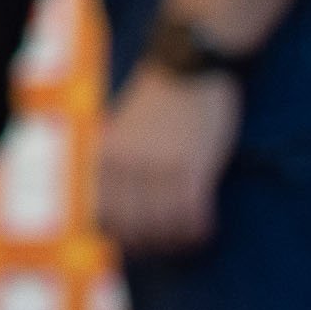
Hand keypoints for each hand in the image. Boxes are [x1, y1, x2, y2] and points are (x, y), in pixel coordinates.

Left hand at [95, 67, 242, 253]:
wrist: (188, 63)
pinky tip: (206, 227)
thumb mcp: (123, 134)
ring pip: (165, 228)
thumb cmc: (160, 102)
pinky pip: (192, 216)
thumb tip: (116, 219)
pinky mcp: (192, 165)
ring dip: (180, 242)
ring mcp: (158, 167)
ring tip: (192, 238)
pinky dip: (199, 230)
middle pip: (136, 230)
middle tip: (173, 246)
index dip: (125, 241)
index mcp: (103, 159)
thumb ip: (117, 170)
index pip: (105, 221)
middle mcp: (125, 166)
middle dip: (156, 246)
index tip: (144, 245)